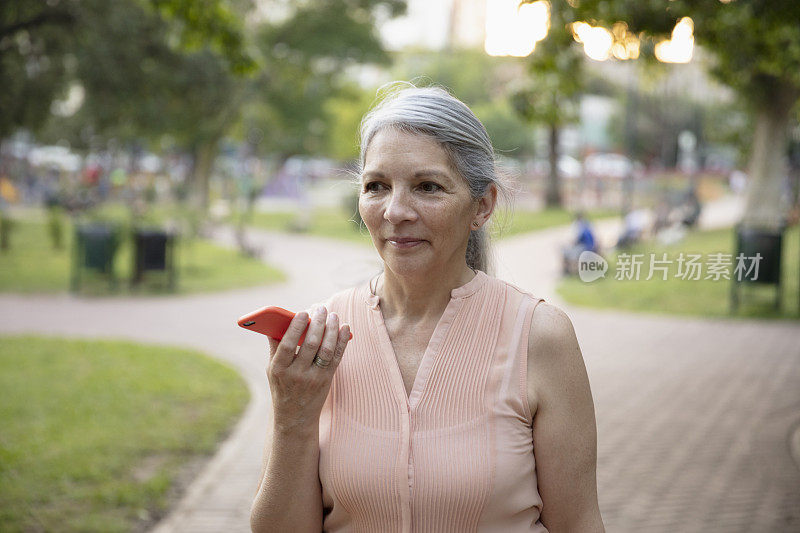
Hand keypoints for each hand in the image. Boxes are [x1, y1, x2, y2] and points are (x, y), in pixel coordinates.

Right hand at [266, 306, 350, 434]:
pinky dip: (342, 341)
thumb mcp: (272, 369)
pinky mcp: (326, 380)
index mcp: (278, 369)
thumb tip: (276, 321)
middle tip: (322, 309)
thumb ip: (275, 345)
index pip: (288, 344)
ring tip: (333, 316)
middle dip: (318, 323)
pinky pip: (336, 358)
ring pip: (326, 350)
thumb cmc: (281, 387)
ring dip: (332, 330)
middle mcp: (296, 374)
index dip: (296, 327)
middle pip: (310, 344)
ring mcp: (313, 378)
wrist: (294, 417)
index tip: (303, 312)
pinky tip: (344, 328)